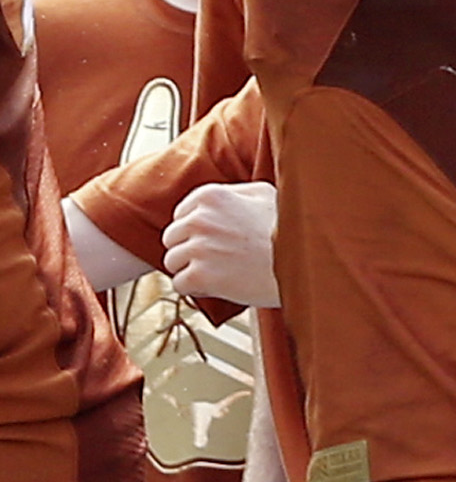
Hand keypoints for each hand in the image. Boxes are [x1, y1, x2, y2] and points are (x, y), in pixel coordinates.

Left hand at [163, 179, 278, 307]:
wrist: (308, 264)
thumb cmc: (289, 232)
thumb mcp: (265, 195)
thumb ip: (233, 192)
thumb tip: (212, 199)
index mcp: (211, 196)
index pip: (180, 215)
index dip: (195, 231)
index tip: (213, 240)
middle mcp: (200, 219)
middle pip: (172, 238)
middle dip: (190, 250)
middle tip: (216, 259)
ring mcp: (199, 248)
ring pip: (172, 261)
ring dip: (191, 270)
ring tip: (220, 272)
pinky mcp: (201, 276)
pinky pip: (180, 284)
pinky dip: (195, 289)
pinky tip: (217, 286)